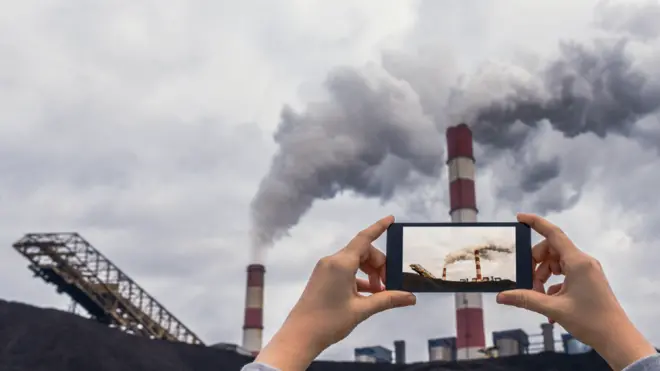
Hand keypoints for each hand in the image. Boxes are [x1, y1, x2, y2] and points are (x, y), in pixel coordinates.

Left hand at [255, 215, 415, 370]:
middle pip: (363, 252)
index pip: (364, 238)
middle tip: (389, 286)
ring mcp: (326, 269)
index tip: (391, 219)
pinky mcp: (322, 277)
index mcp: (341, 263)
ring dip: (370, 273)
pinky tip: (369, 294)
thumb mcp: (362, 309)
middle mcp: (332, 261)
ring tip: (381, 293)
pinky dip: (359, 279)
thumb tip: (410, 297)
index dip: (379, 227)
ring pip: (355, 262)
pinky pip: (345, 271)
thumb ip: (387, 299)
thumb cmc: (329, 321)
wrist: (300, 335)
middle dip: (379, 265)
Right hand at [496, 213, 655, 370]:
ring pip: (557, 263)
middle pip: (552, 251)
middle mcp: (583, 261)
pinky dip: (554, 286)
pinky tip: (549, 304)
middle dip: (536, 264)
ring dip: (544, 276)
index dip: (535, 223)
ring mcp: (587, 271)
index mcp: (577, 262)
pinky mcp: (588, 280)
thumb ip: (526, 299)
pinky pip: (565, 275)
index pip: (553, 233)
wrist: (617, 338)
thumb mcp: (554, 309)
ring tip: (538, 296)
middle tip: (528, 282)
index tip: (519, 218)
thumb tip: (501, 296)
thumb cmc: (589, 320)